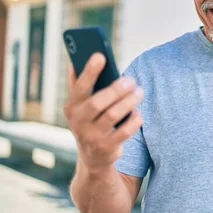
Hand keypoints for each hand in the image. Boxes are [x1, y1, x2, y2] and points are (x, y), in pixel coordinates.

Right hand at [63, 53, 143, 171]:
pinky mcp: (107, 147)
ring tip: (139, 92)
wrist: (93, 157)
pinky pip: (124, 132)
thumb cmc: (90, 121)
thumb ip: (78, 85)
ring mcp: (92, 136)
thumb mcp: (81, 106)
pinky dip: (134, 120)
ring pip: (113, 116)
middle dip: (116, 90)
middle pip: (98, 102)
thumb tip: (75, 61)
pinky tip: (139, 113)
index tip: (100, 55)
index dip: (89, 71)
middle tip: (131, 80)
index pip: (79, 87)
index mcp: (72, 107)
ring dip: (129, 102)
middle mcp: (78, 122)